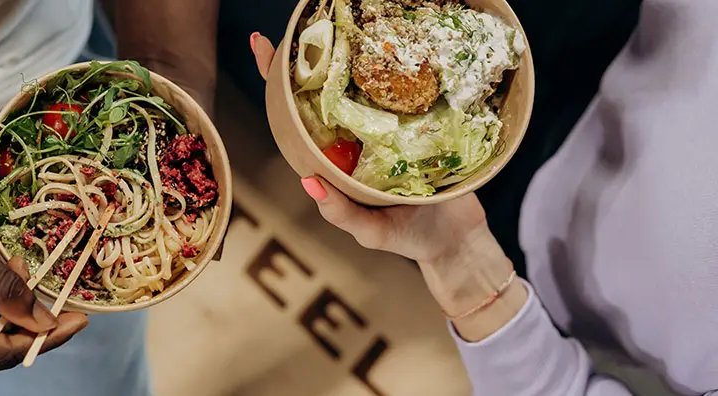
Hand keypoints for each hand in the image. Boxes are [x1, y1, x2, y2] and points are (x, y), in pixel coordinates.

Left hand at [249, 32, 485, 262]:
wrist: (458, 240)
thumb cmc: (409, 237)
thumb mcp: (371, 233)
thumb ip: (340, 214)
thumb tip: (308, 182)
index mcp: (336, 158)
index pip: (297, 116)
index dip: (277, 82)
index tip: (259, 46)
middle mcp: (357, 135)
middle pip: (326, 89)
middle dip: (310, 54)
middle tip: (298, 22)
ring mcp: (388, 125)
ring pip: (364, 83)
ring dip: (352, 53)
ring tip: (337, 23)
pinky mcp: (420, 121)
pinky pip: (405, 90)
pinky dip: (398, 67)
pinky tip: (395, 44)